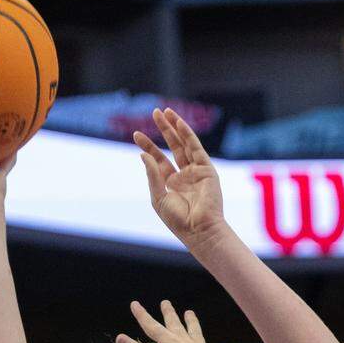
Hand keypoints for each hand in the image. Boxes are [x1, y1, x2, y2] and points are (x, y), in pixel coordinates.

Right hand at [115, 300, 229, 342]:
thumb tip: (119, 337)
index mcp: (170, 342)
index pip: (152, 327)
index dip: (142, 316)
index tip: (135, 303)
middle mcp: (185, 342)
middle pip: (175, 324)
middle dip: (169, 313)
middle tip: (165, 302)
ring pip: (195, 333)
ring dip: (192, 323)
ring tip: (190, 313)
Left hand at [134, 109, 225, 247]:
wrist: (199, 230)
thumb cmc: (178, 220)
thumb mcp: (158, 197)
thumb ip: (152, 175)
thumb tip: (143, 155)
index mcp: (171, 183)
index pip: (159, 159)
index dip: (148, 146)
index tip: (136, 134)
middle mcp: (184, 175)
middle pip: (173, 147)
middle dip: (164, 130)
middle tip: (154, 113)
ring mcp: (196, 171)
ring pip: (185, 144)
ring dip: (175, 127)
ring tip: (165, 112)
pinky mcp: (207, 170)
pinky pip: (196, 148)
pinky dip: (188, 135)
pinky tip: (179, 122)